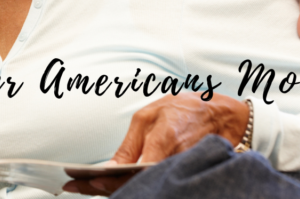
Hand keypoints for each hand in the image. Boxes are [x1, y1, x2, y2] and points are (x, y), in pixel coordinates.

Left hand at [63, 94, 248, 195]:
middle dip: (102, 188)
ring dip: (114, 189)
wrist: (224, 115)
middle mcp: (170, 160)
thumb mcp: (151, 116)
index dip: (106, 180)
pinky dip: (132, 186)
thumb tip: (110, 166)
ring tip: (85, 187)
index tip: (84, 181)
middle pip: (133, 184)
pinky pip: (154, 184)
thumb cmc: (185, 110)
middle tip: (75, 186)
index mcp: (162, 141)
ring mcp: (178, 170)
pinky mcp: (182, 174)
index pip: (128, 170)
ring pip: (143, 187)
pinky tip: (112, 186)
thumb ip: (132, 144)